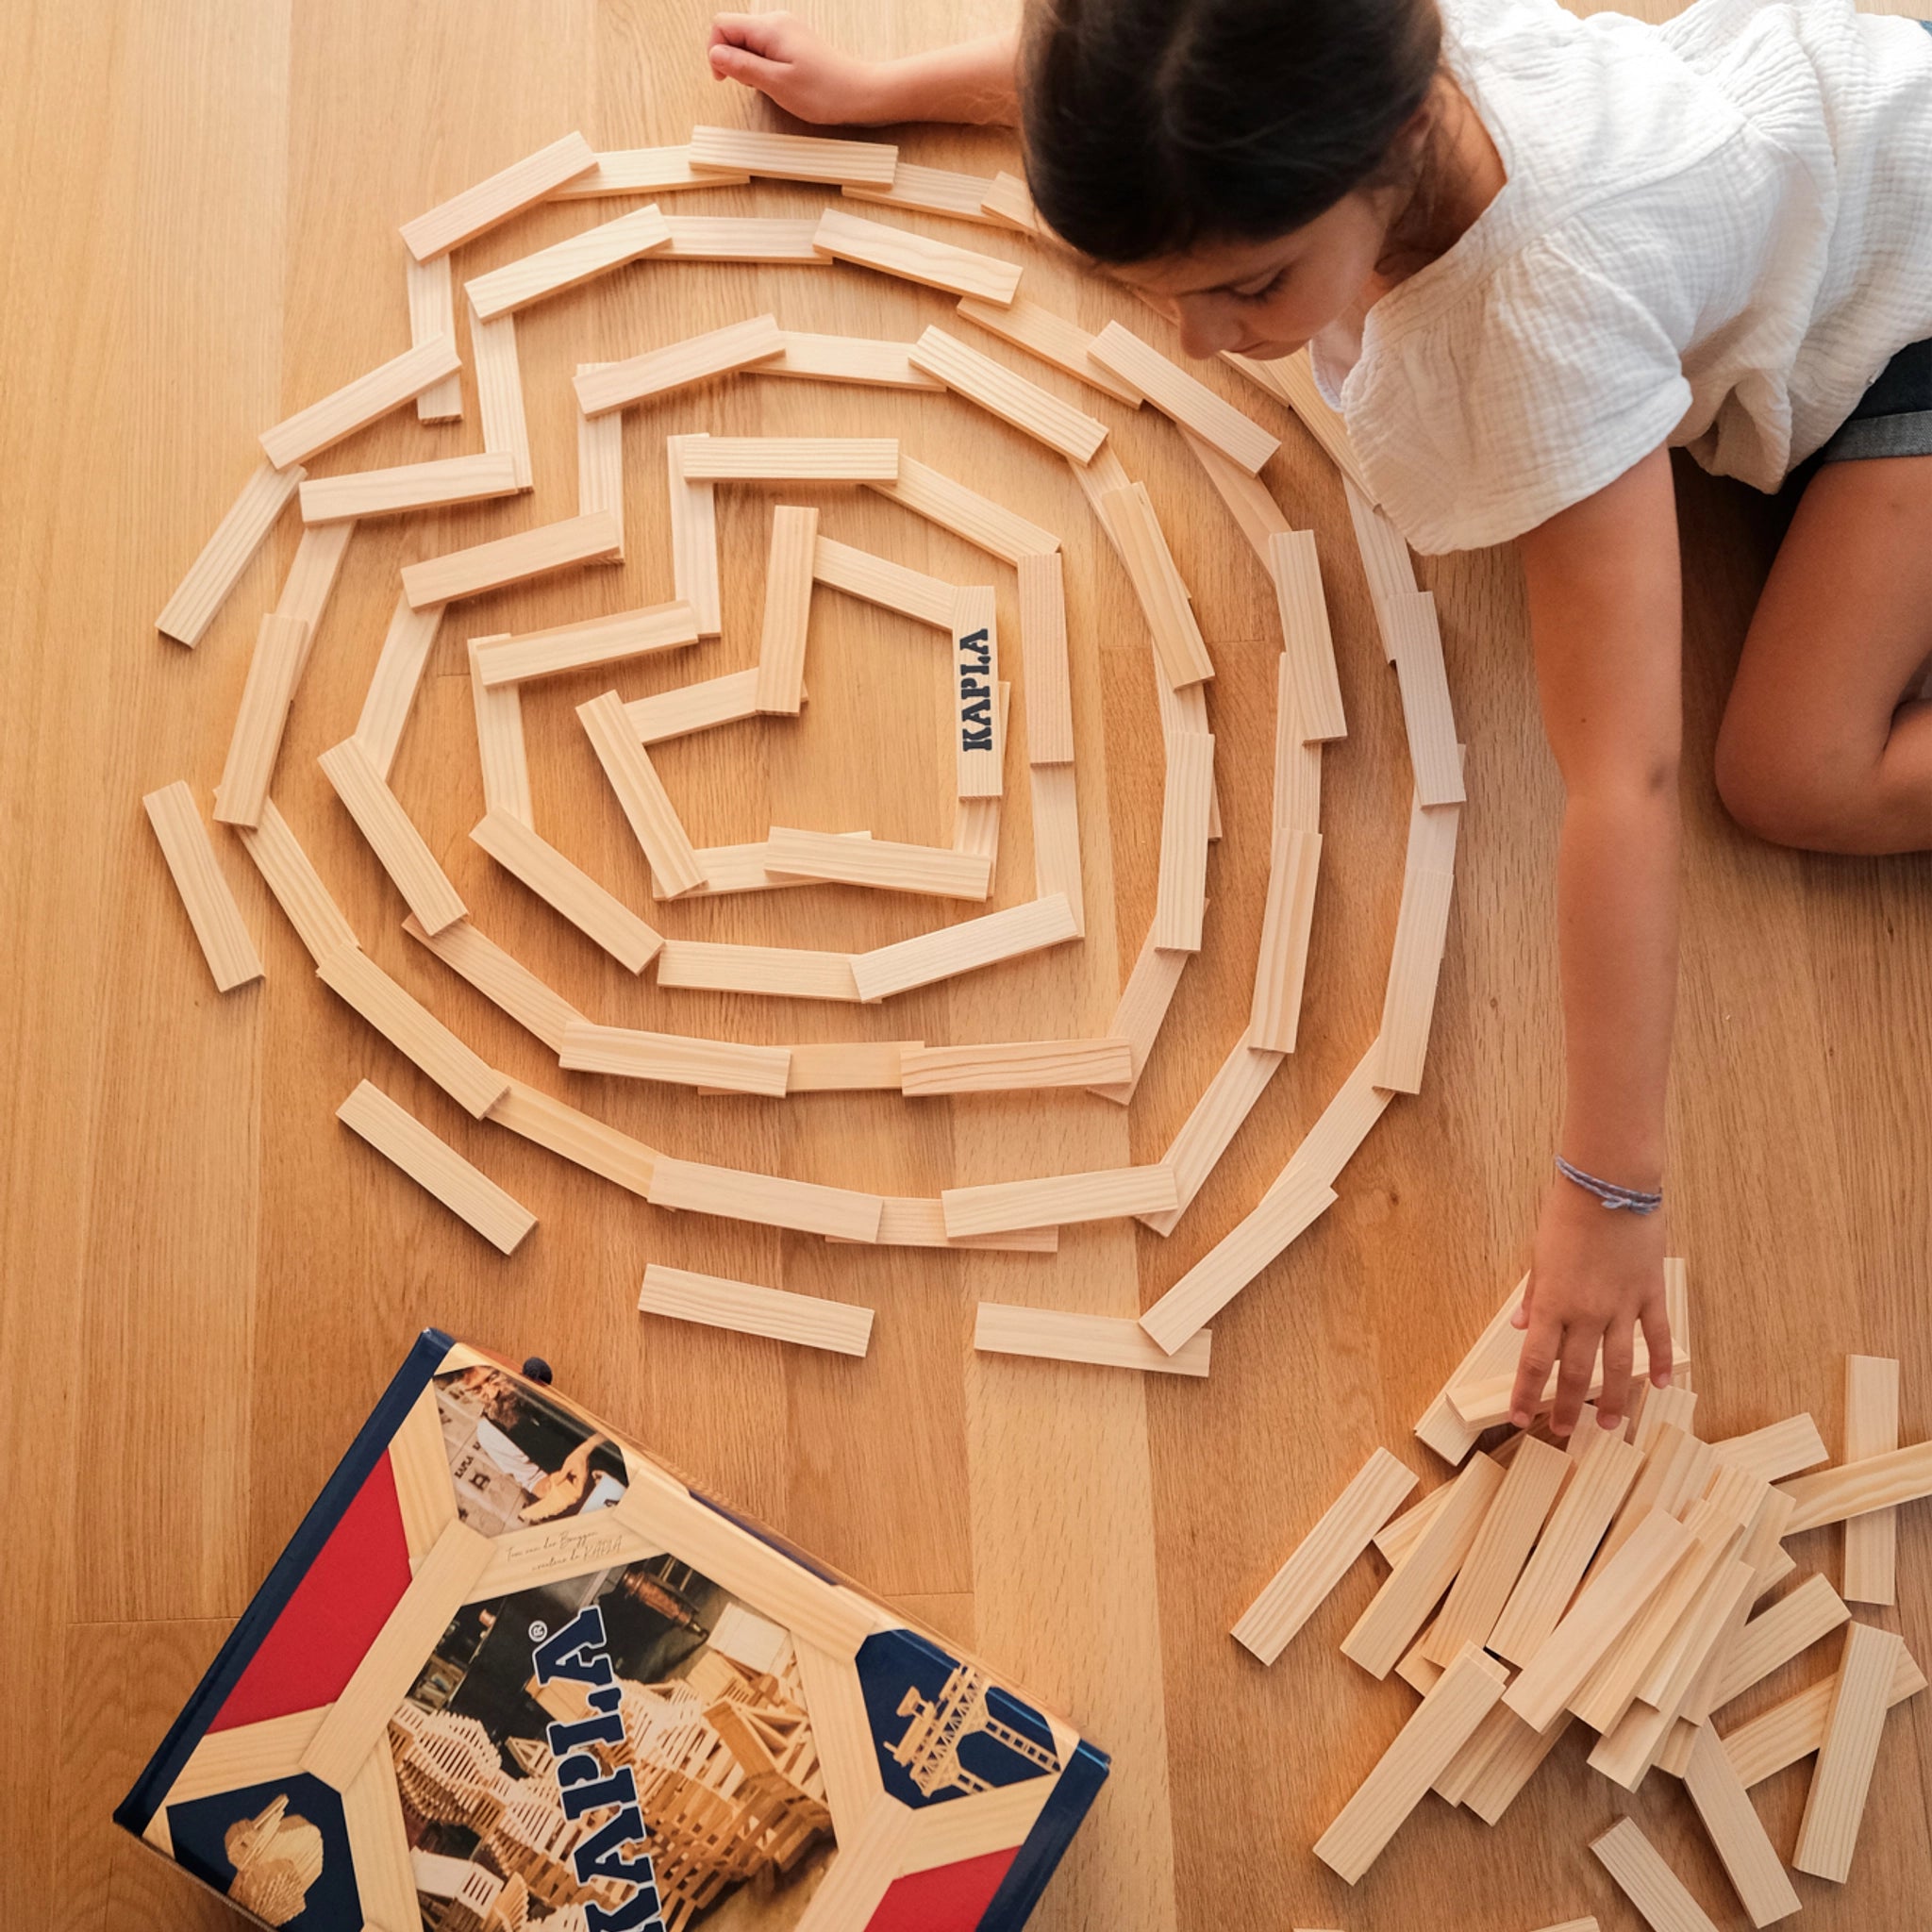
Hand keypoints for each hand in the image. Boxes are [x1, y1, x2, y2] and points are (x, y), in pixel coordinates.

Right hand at [707, 13, 888, 124]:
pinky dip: (763, 65)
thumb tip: (715, 55)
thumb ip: (743, 66)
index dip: (715, 51)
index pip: (722, 25)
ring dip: (748, 65)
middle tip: (754, 84)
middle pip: (734, 32)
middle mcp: (776, 22)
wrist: (859, 93)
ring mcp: (786, 31)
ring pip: (748, 42)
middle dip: (733, 60)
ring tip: (770, 84)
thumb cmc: (824, 92)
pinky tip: (778, 81)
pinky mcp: (793, 42)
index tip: (725, 78)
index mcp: (769, 28)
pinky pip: (764, 48)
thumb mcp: (776, 83)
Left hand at [1507, 1179, 1670, 1437]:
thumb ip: (1534, 1296)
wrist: (1609, 1184)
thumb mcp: (1538, 1256)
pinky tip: (1659, 1386)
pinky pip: (1658, 1335)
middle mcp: (1587, 1312)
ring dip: (1615, 1398)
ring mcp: (1623, 1305)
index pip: (1535, 1361)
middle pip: (1577, 1372)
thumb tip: (1519, 1325)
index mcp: (1554, 1303)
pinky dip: (1659, 1362)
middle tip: (1564, 1434)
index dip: (1527, 1393)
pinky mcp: (1651, 1293)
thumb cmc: (1567, 1214)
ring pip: (1619, 1364)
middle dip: (1568, 1407)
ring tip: (1610, 1424)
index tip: (1519, 1418)